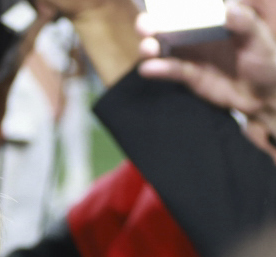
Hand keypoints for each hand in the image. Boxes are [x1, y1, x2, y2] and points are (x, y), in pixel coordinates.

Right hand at [139, 0, 275, 120]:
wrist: (263, 95)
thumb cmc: (266, 61)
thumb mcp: (260, 39)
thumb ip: (246, 24)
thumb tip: (230, 9)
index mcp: (215, 19)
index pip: (190, 7)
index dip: (172, 5)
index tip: (161, 5)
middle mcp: (198, 34)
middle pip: (168, 25)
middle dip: (151, 23)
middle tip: (145, 25)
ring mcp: (191, 54)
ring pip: (163, 47)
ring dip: (150, 47)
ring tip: (148, 48)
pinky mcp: (189, 75)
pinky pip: (171, 70)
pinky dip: (160, 69)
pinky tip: (150, 69)